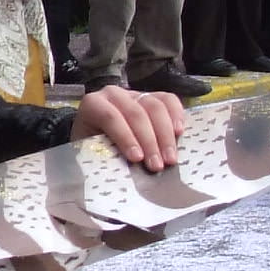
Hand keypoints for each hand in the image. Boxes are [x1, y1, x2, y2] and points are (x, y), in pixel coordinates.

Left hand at [70, 83, 185, 169]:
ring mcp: (135, 93)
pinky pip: (169, 100)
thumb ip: (101, 157)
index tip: (136, 159)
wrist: (98, 138)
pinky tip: (179, 133)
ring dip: (165, 135)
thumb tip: (115, 176)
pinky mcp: (153, 96)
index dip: (125, 137)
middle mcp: (114, 94)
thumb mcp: (90, 151)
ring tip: (170, 159)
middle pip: (136, 113)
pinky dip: (176, 115)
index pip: (110, 117)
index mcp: (93, 104)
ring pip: (155, 106)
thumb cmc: (93, 148)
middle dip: (149, 141)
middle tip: (156, 166)